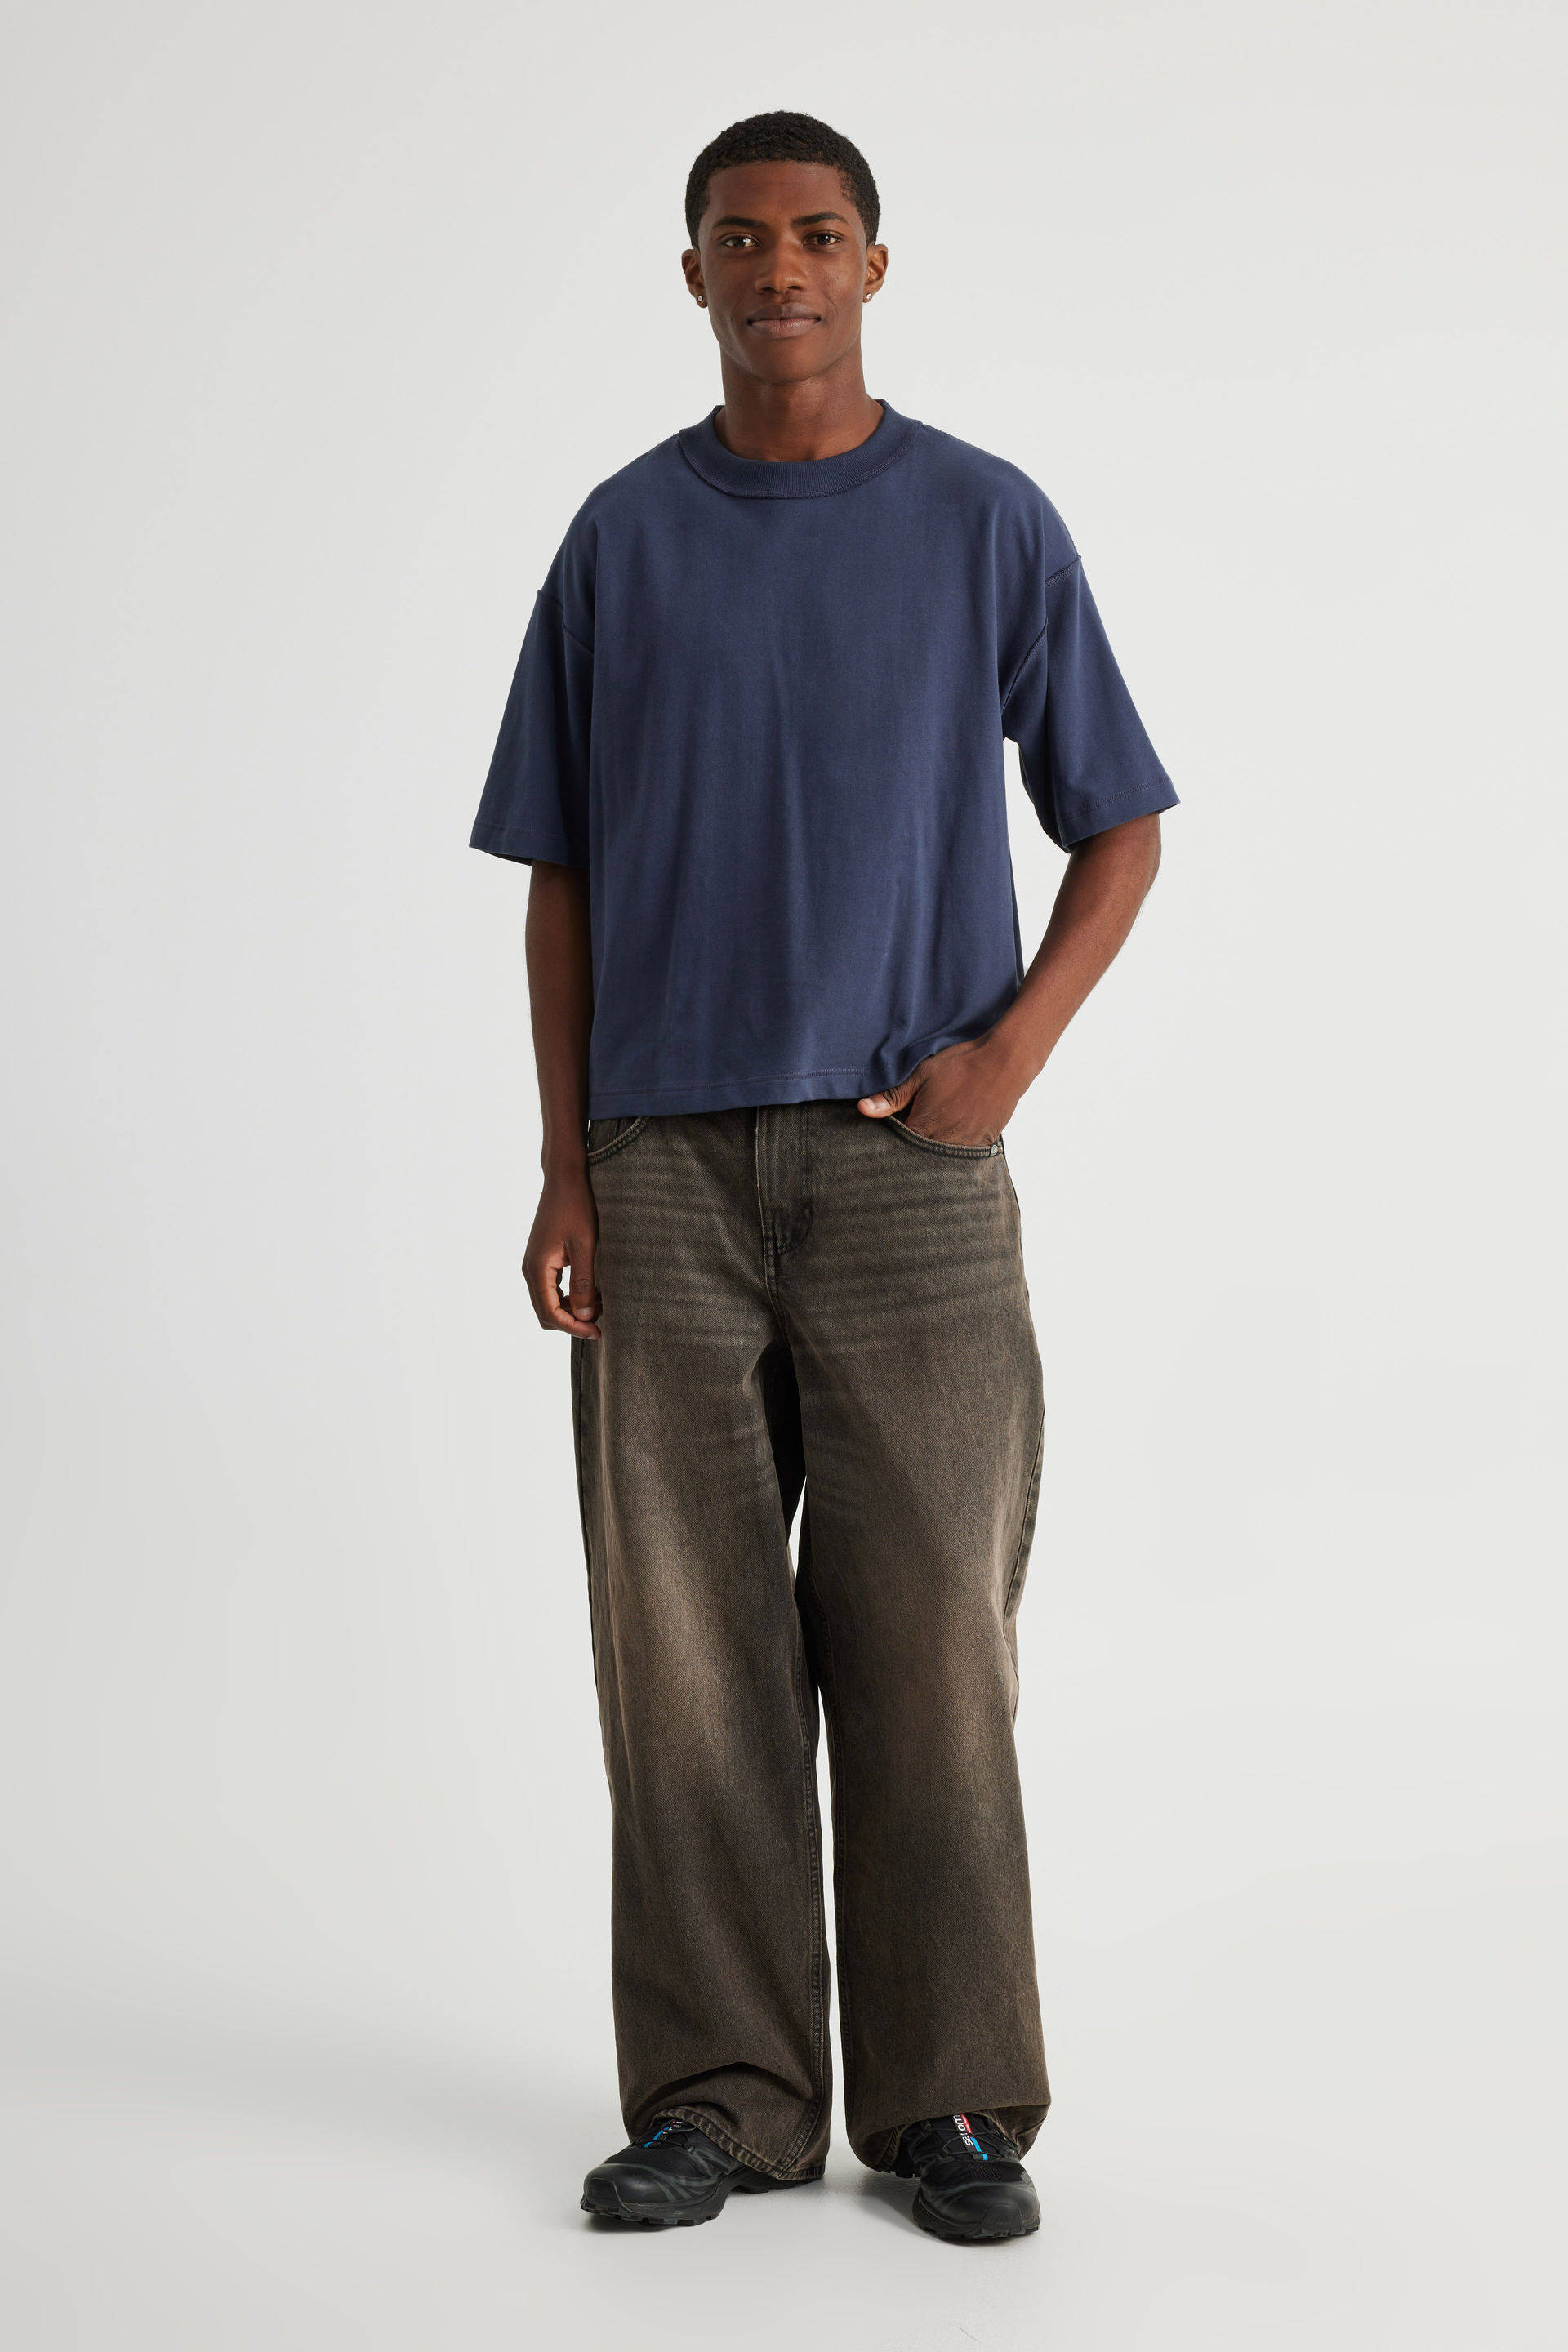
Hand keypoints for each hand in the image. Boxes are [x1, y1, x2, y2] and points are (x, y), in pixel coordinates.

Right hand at [522, 1166, 600, 1335]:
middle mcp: (531, 1269)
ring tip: (600, 1307)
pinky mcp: (543, 1259)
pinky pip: (552, 1288)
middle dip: (571, 1322)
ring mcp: (535, 1264)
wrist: (565, 1180)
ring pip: (548, 1302)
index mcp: (538, 1268)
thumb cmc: (577, 1207)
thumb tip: (585, 1316)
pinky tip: (591, 1293)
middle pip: (546, 1312)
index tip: (597, 1332)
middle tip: (600, 1325)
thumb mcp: (585, 1246)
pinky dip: (569, 1297)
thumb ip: (584, 1283)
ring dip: (571, 1310)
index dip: (573, 1327)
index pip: (550, 1312)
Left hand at [857, 1033, 1024, 1147]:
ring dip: (934, 1153)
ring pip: (942, 1160)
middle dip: (912, 1153)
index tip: (890, 1137)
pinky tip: (953, 1139)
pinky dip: (956, 1152)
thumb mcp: (921, 1075)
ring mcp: (966, 1144)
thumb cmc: (960, 1065)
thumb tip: (862, 1109)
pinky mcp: (984, 1142)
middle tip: (912, 1141)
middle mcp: (944, 1142)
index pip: (898, 1148)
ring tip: (934, 1138)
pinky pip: (965, 1157)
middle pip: (919, 1159)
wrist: (1004, 1061)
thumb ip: (892, 1097)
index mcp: (924, 1126)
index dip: (892, 1143)